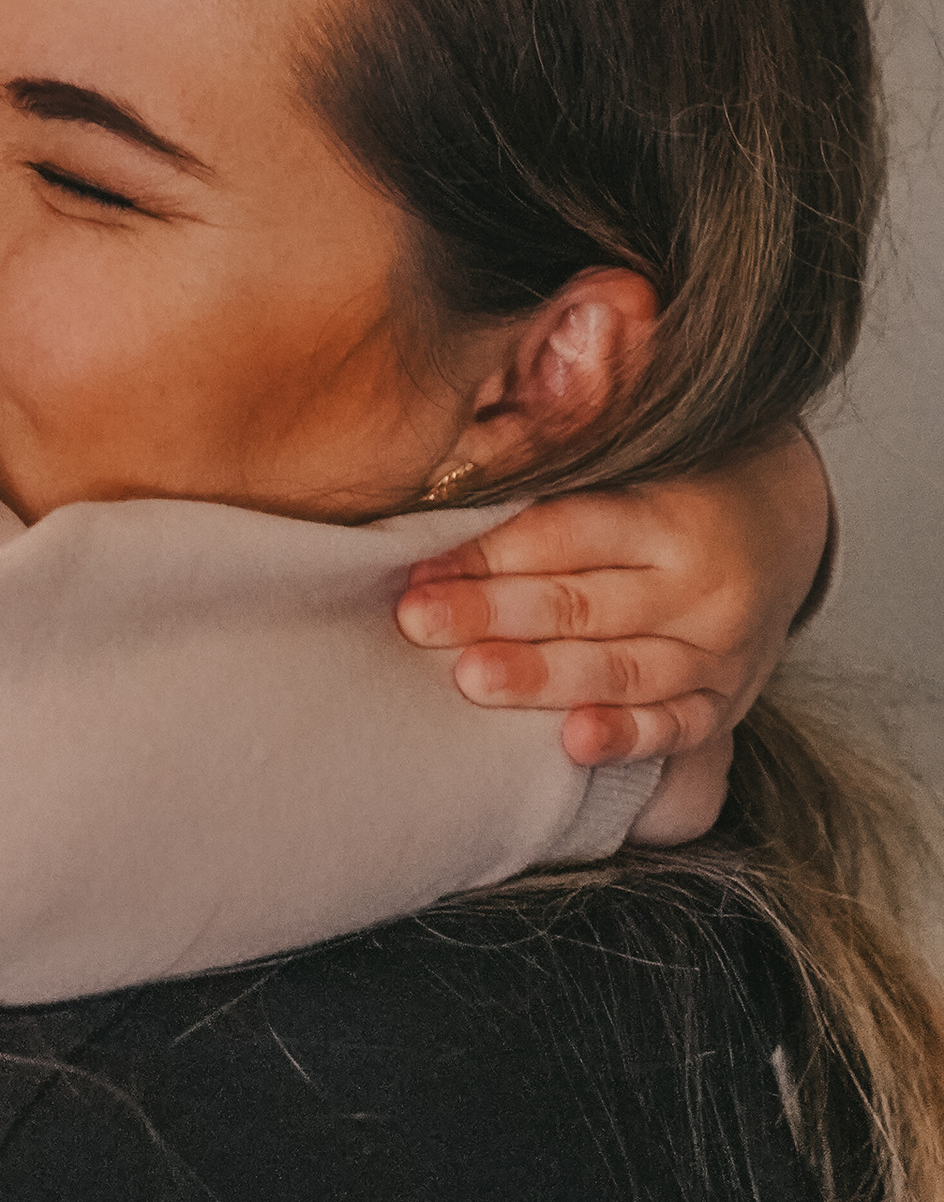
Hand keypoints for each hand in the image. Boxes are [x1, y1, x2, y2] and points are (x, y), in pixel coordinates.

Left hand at [394, 432, 830, 787]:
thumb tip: (450, 461)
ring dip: (543, 678)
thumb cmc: (676, 484)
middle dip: (496, 613)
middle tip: (419, 620)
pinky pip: (677, 727)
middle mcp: (702, 586)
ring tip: (472, 678)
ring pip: (624, 669)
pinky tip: (573, 744)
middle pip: (586, 603)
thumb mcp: (631, 458)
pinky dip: (627, 738)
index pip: (568, 533)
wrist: (782, 525)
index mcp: (672, 514)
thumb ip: (550, 463)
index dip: (491, 549)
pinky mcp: (727, 702)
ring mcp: (721, 651)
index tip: (419, 563)